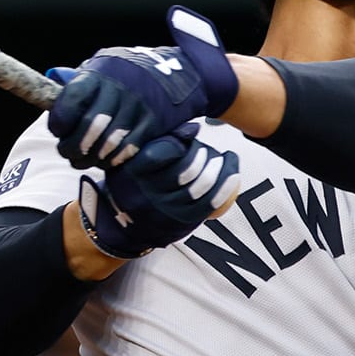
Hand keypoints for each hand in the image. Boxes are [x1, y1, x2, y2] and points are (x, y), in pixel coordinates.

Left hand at [47, 5, 238, 168]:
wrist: (178, 74)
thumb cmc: (129, 73)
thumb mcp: (103, 67)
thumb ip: (79, 83)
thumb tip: (52, 89)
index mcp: (100, 74)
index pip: (69, 102)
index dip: (59, 123)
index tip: (58, 130)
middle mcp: (118, 90)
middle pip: (86, 129)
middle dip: (72, 147)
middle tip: (69, 152)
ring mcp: (137, 109)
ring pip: (105, 145)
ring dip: (91, 158)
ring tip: (85, 159)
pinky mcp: (152, 126)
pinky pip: (126, 151)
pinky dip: (113, 160)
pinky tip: (107, 158)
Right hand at [78, 122, 238, 259]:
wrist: (122, 227)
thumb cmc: (131, 184)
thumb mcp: (131, 160)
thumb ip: (157, 142)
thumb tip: (193, 128)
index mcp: (131, 173)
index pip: (162, 151)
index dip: (181, 139)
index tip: (193, 132)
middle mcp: (148, 194)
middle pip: (187, 168)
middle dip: (203, 154)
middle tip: (206, 150)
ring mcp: (166, 211)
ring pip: (202, 185)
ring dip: (218, 168)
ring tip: (220, 159)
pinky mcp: (182, 223)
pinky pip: (211, 202)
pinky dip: (226, 184)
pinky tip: (232, 172)